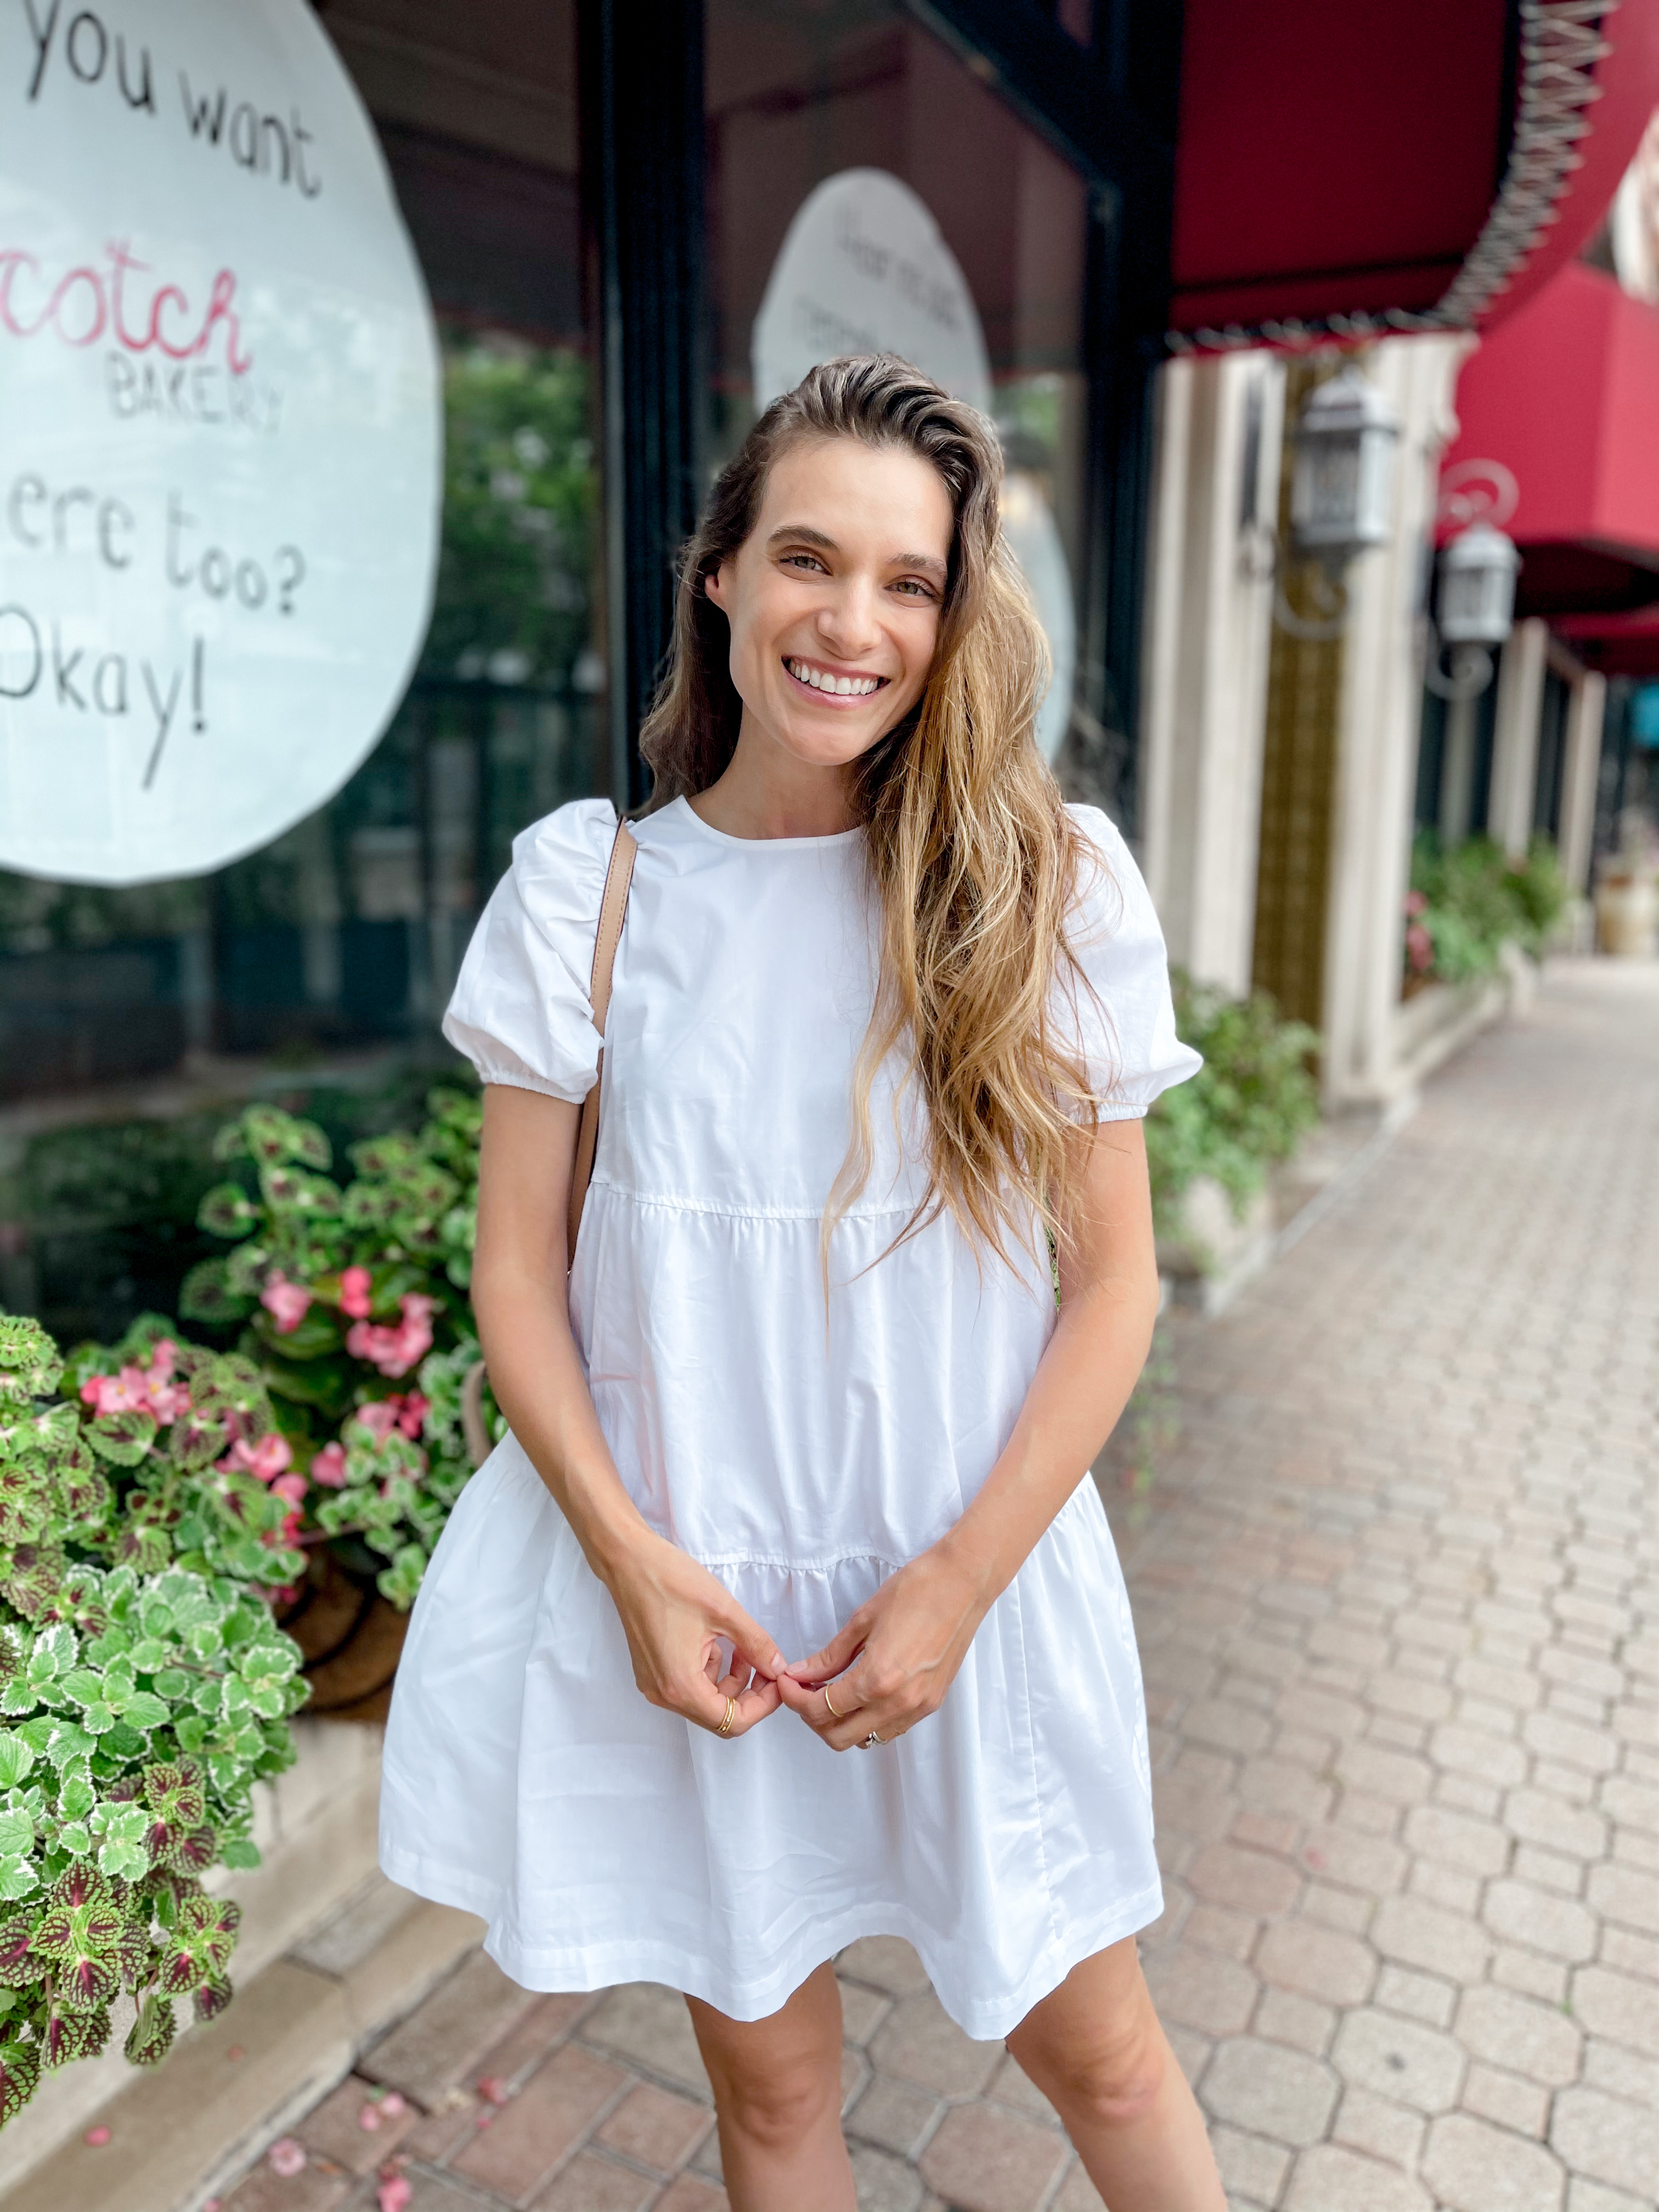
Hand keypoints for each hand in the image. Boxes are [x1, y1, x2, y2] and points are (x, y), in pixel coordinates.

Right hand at [604, 1529, 785, 1738]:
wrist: (629, 1561)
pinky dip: (709, 1671)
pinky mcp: (651, 1670)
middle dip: (748, 1693)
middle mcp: (663, 1694)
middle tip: (766, 1664)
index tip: (777, 1680)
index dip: (762, 1705)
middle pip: (717, 1715)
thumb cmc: (671, 1581)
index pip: (731, 1722)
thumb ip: (756, 1644)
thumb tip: (778, 1667)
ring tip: (740, 1648)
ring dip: (730, 1681)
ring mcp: (654, 1683)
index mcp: (680, 1686)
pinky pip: (688, 1685)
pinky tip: (715, 1643)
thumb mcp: (724, 1611)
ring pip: (704, 1700)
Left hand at [777, 1545, 989, 1751]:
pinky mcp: (931, 1703)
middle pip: (838, 1737)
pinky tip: (861, 1694)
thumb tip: (802, 1674)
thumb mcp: (863, 1619)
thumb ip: (831, 1656)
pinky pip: (890, 1729)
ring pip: (865, 1739)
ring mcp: (918, 1707)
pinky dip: (868, 1721)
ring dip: (841, 1723)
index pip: (821, 1709)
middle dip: (812, 1717)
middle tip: (804, 1689)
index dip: (795, 1698)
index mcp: (877, 1679)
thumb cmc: (916, 1590)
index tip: (787, 1681)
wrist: (964, 1582)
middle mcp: (898, 1703)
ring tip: (831, 1691)